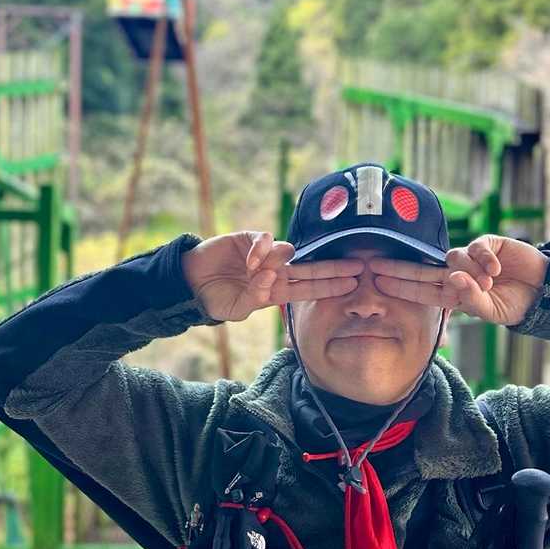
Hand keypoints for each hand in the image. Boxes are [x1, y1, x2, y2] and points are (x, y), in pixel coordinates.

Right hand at [182, 231, 363, 322]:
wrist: (191, 283)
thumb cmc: (216, 300)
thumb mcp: (237, 309)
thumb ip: (255, 298)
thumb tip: (270, 279)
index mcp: (276, 291)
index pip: (309, 288)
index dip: (330, 286)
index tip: (352, 284)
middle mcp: (276, 271)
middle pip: (310, 268)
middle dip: (333, 268)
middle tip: (358, 266)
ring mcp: (265, 255)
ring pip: (287, 252)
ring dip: (279, 261)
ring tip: (255, 272)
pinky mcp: (249, 239)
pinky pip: (266, 239)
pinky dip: (262, 249)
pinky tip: (250, 260)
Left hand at [369, 235, 547, 326]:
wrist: (542, 290)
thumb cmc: (513, 303)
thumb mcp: (491, 310)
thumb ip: (471, 298)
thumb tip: (452, 279)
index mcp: (455, 293)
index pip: (422, 288)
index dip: (401, 284)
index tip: (377, 281)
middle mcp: (458, 274)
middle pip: (424, 269)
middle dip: (401, 267)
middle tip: (375, 265)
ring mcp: (471, 258)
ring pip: (455, 257)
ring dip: (470, 270)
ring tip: (489, 282)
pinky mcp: (488, 244)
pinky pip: (477, 246)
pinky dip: (484, 258)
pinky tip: (496, 270)